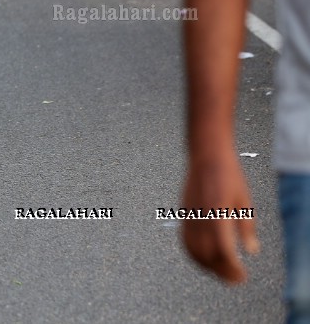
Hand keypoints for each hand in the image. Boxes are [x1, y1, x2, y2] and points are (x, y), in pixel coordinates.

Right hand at [181, 155, 258, 283]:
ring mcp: (189, 216)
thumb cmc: (228, 176)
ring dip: (207, 266)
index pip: (222, 249)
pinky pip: (185, 241)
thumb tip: (251, 251)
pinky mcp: (184, 215)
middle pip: (206, 253)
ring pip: (193, 250)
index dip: (232, 267)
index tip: (242, 275)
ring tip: (221, 272)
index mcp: (217, 212)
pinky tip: (205, 259)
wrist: (206, 157)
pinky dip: (194, 255)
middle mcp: (200, 217)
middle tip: (235, 279)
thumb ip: (246, 228)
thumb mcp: (244, 201)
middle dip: (220, 271)